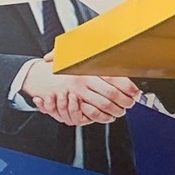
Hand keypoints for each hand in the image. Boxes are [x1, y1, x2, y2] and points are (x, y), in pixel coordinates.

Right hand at [20, 63, 140, 125]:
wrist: (39, 76)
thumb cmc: (62, 67)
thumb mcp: (78, 57)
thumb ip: (96, 59)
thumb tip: (118, 57)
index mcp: (89, 68)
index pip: (114, 77)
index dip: (128, 86)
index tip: (135, 91)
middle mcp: (84, 80)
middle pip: (112, 94)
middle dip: (125, 101)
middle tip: (130, 103)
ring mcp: (77, 92)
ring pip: (103, 105)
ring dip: (116, 110)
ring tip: (121, 110)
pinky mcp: (72, 103)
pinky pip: (91, 113)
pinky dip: (103, 117)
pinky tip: (108, 116)